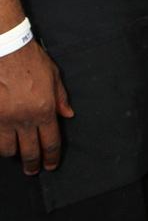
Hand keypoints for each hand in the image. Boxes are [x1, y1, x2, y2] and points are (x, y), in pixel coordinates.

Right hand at [0, 39, 73, 174]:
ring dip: (14, 154)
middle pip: (30, 152)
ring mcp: (6, 119)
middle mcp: (26, 119)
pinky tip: (3, 143)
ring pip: (9, 149)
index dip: (51, 158)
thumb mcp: (54, 76)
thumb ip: (61, 98)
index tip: (50, 165)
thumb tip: (68, 115)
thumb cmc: (31, 60)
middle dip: (33, 164)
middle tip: (33, 170)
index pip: (51, 143)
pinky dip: (0, 144)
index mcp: (45, 110)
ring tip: (17, 154)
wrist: (7, 50)